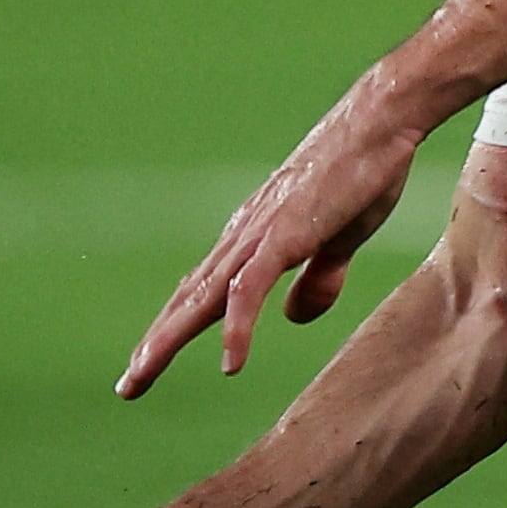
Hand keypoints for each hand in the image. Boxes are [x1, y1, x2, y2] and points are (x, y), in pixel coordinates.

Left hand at [119, 88, 421, 398]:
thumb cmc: (364, 170)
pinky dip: (237, 328)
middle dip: (157, 343)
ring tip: (141, 376)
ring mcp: (261, 236)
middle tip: (126, 386)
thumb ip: (319, 277)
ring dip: (169, 338)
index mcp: (256, 238)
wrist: (380, 120)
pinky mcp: (285, 236)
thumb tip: (292, 318)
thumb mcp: (343, 237)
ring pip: (205, 298)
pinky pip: (251, 290)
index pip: (205, 291)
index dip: (176, 327)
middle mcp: (245, 237)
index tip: (149, 361)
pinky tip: (231, 363)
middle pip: (191, 300)